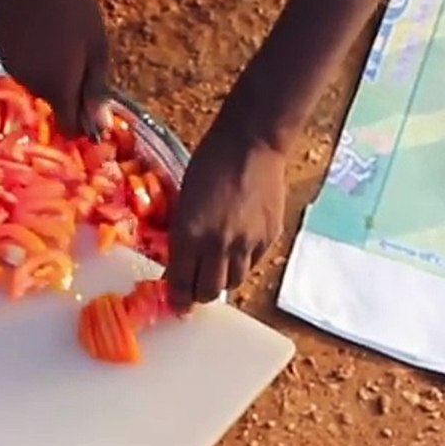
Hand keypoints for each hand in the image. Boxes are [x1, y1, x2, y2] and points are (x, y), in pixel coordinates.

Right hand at [0, 0, 110, 137]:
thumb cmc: (74, 7)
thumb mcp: (97, 48)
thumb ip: (96, 91)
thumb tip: (98, 130)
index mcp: (59, 87)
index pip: (70, 127)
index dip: (83, 123)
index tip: (93, 105)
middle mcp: (33, 86)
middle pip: (56, 105)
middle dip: (70, 92)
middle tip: (83, 56)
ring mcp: (14, 71)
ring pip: (41, 87)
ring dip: (53, 74)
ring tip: (63, 39)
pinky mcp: (3, 56)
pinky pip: (27, 71)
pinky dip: (37, 62)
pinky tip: (44, 33)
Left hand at [163, 119, 288, 309]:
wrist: (251, 144)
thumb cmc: (209, 162)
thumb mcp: (183, 198)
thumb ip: (183, 232)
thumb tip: (179, 259)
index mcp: (189, 234)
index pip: (180, 282)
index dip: (177, 296)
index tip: (175, 301)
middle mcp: (218, 245)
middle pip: (208, 291)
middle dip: (198, 294)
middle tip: (195, 288)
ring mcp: (247, 244)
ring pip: (233, 282)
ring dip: (222, 279)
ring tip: (217, 269)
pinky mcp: (269, 237)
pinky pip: (254, 263)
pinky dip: (243, 262)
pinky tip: (238, 249)